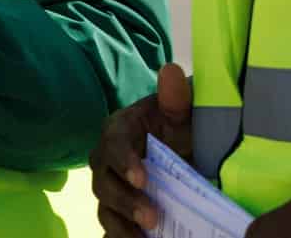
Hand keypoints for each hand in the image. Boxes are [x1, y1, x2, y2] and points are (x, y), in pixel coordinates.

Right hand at [89, 63, 193, 236]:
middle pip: (103, 182)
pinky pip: (112, 228)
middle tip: (152, 217)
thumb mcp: (183, 112)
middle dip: (125, 201)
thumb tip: (170, 69)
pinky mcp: (118, 211)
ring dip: (122, 225)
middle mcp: (107, 159)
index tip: (143, 178)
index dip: (124, 162)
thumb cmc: (181, 125)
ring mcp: (111, 187)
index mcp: (119, 130)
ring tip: (146, 236)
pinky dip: (120, 237)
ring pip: (105, 208)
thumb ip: (176, 97)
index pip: (113, 144)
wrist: (187, 148)